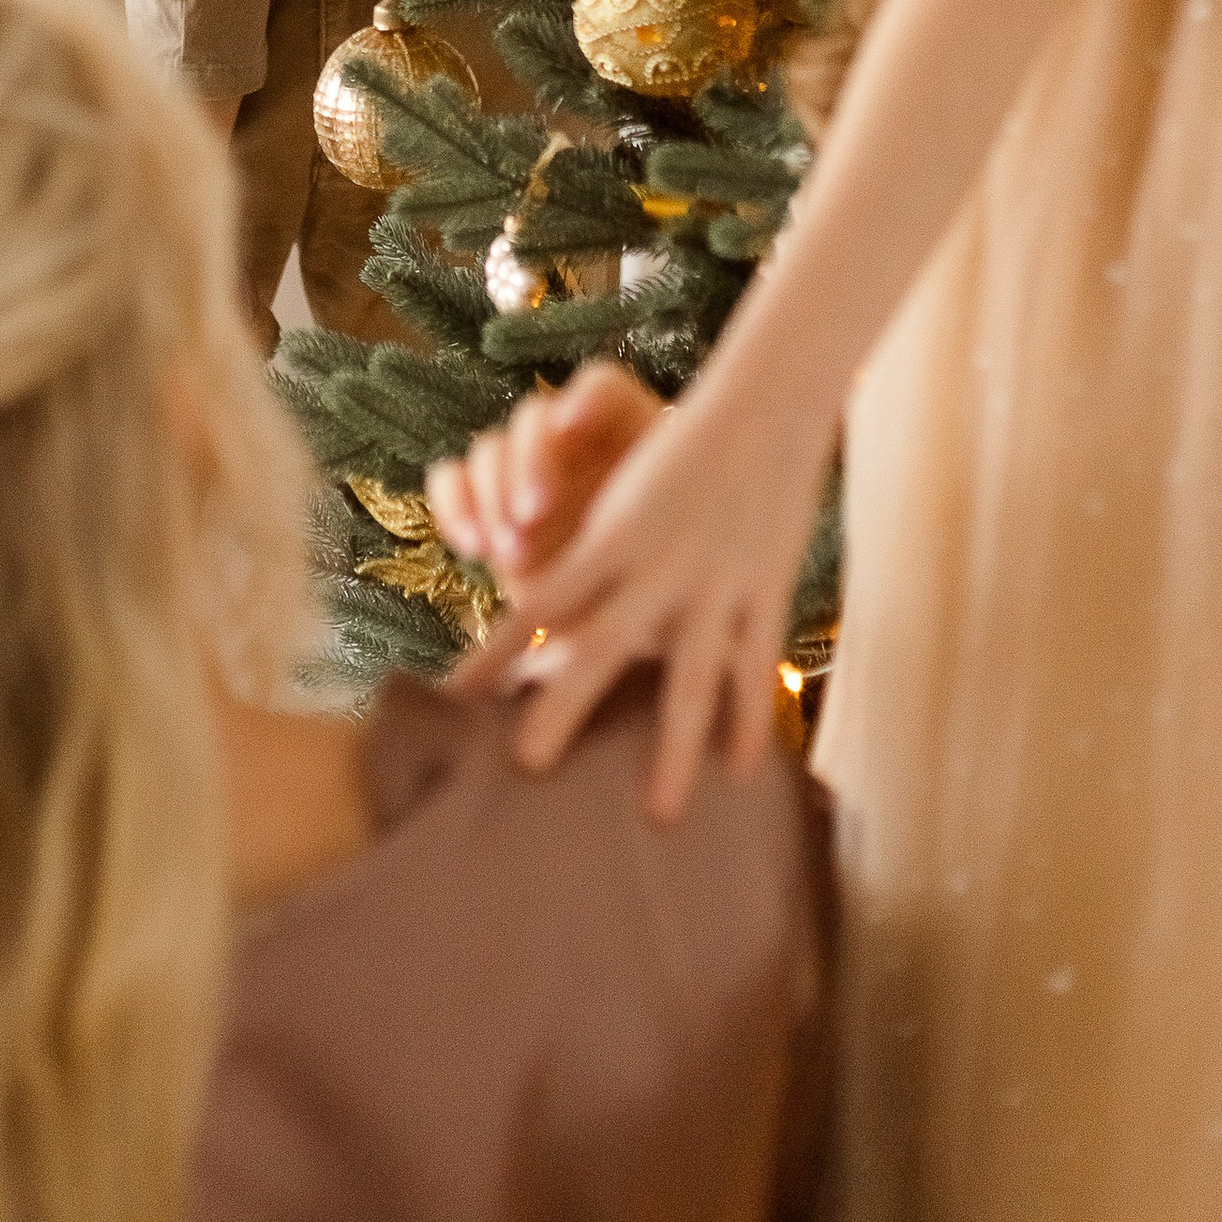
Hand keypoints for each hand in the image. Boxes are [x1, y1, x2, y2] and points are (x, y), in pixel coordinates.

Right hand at [429, 358, 661, 587]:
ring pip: (490, 448)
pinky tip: (472, 546)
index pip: (600, 387)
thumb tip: (644, 530)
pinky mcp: (484, 501)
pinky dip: (453, 504)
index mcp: (621, 428)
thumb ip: (661, 538)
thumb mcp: (677, 549)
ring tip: (510, 552)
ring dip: (492, 494)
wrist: (628, 612)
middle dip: (527, 463)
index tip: (572, 426)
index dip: (584, 399)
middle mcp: (564, 436)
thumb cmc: (667, 574)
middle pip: (534, 418)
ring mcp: (520, 465)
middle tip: (534, 515)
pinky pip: (452, 480)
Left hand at [449, 359, 833, 818]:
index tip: (456, 699)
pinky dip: (748, 722)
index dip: (496, 652)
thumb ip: (595, 559)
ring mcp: (714, 585)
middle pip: (598, 647)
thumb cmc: (685, 449)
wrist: (765, 406)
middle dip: (562, 708)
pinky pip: (753, 669)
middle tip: (526, 768)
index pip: (538, 603)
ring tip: (657, 814)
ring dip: (670, 750)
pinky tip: (742, 773)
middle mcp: (655, 566)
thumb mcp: (630, 500)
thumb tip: (546, 620)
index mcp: (610, 537)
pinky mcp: (764, 593)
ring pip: (688, 680)